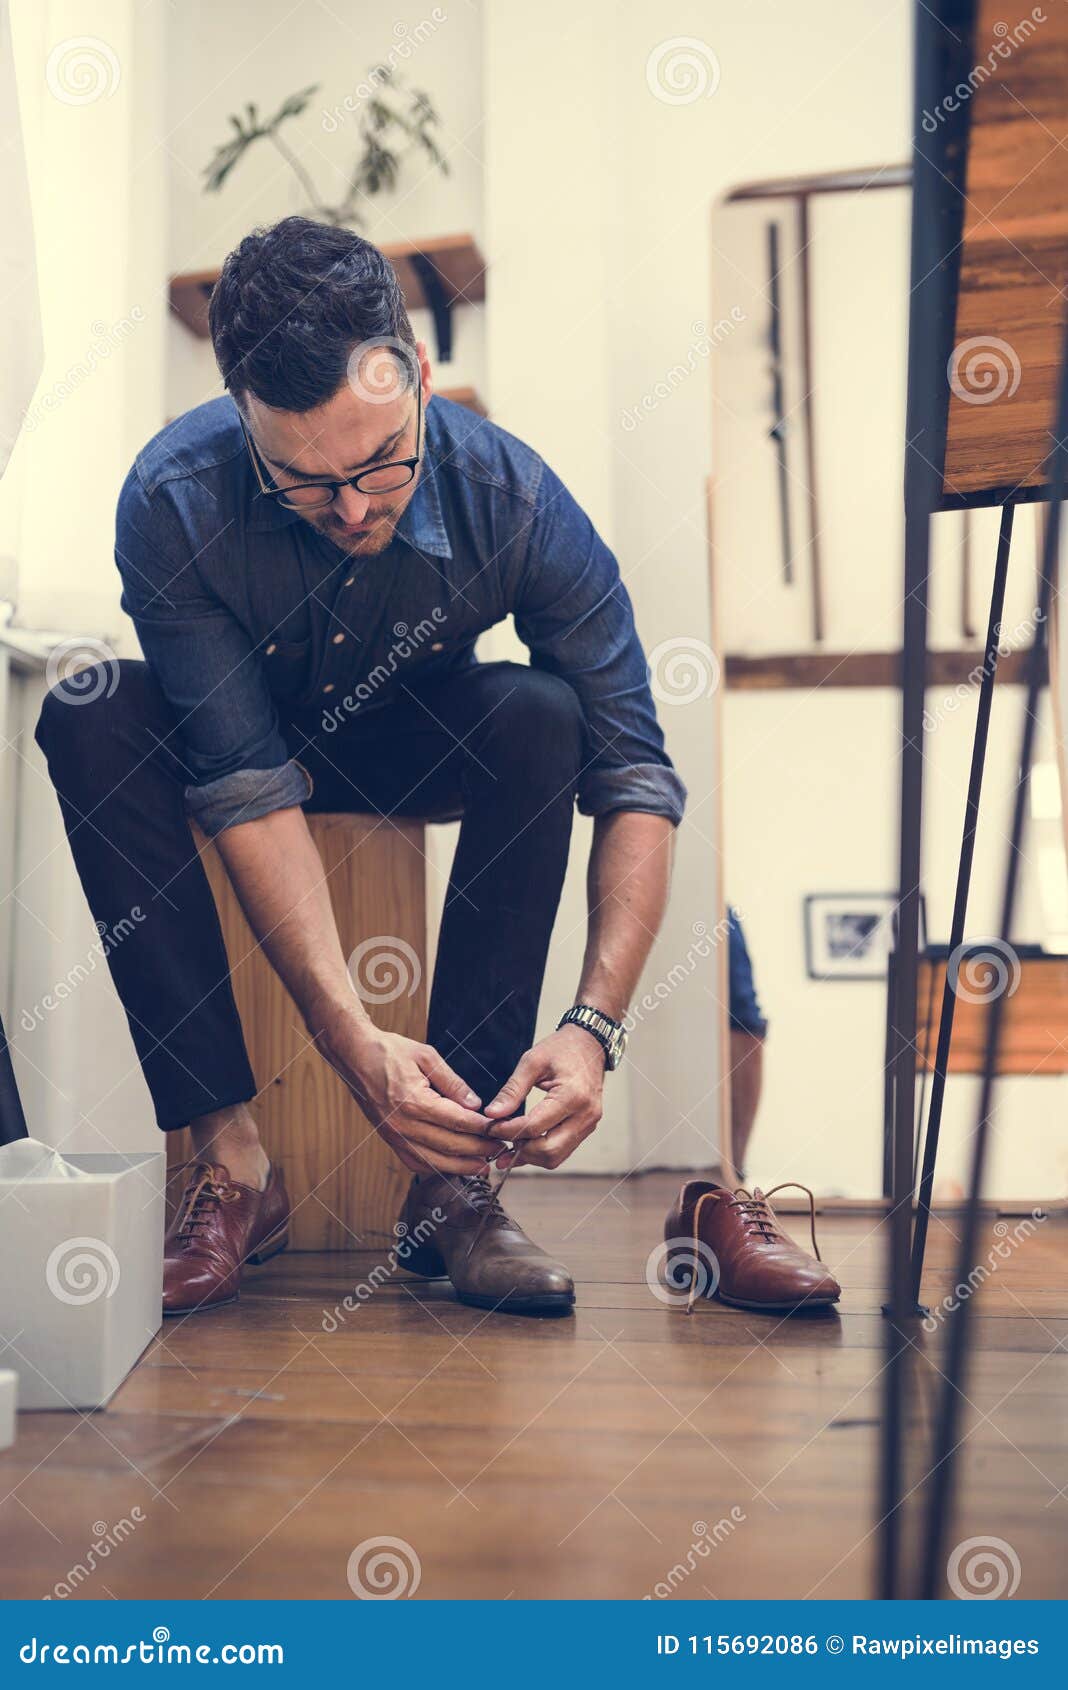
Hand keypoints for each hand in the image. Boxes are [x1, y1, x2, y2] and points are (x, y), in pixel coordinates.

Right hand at [314, 1010, 501, 1175]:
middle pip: (449, 1146)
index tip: (500, 1131)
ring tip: (482, 1167)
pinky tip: (452, 1166)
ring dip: (460, 1167)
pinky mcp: (389, 1139)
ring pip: (433, 1161)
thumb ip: (453, 1082)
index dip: (482, 1130)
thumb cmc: (389, 1052)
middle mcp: (404, 1124)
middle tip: (499, 1150)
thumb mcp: (426, 1056)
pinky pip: (414, 1162)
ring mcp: (394, 1135)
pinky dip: (436, 1168)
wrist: (355, 1055)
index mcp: (415, 1101)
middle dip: (478, 1151)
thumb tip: (475, 1104)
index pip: (458, 1122)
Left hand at [483, 1025, 605, 1168]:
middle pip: (548, 1151)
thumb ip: (512, 1090)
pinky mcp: (586, 1127)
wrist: (590, 1045)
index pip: (535, 1127)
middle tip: (499, 1138)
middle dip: (520, 1149)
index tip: (491, 1127)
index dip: (508, 1131)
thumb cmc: (562, 1049)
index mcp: (572, 1096)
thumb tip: (492, 1114)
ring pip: (556, 1157)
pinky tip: (523, 1145)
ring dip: (530, 1155)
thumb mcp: (532, 1061)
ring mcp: (588, 1124)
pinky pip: (562, 1150)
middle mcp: (585, 1114)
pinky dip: (541, 1151)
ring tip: (509, 1143)